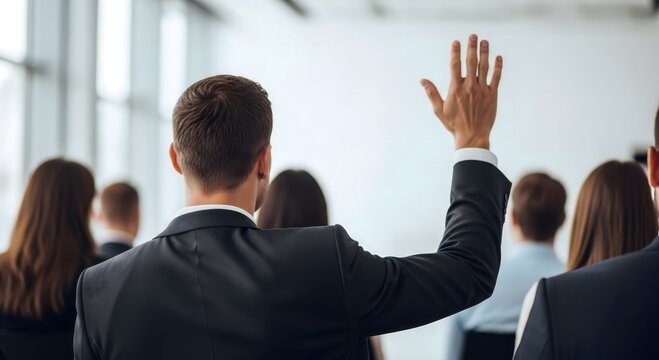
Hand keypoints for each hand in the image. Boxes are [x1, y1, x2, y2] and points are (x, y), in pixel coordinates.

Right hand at [421, 34, 502, 149]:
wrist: (472, 136)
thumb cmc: (454, 124)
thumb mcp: (439, 110)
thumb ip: (432, 93)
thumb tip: (422, 80)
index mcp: (455, 89)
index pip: (455, 66)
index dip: (455, 52)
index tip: (456, 42)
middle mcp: (469, 87)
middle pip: (471, 62)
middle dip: (471, 47)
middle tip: (473, 36)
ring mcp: (482, 90)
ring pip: (484, 67)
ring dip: (484, 53)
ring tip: (484, 42)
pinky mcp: (492, 95)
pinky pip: (496, 78)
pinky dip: (498, 67)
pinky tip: (498, 58)